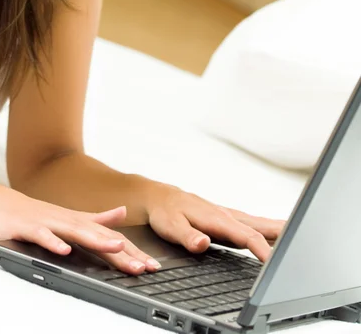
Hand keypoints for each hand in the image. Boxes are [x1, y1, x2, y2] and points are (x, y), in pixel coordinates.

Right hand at [0, 175, 162, 273]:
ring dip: (95, 240)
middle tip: (144, 266)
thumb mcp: (59, 216)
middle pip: (96, 235)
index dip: (129, 251)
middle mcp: (61, 218)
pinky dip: (52, 241)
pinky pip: (39, 233)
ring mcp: (42, 220)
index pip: (105, 236)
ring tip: (116, 249)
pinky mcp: (23, 225)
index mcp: (70, 220)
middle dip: (122, 251)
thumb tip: (119, 214)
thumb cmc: (20, 211)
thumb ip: (90, 217)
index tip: (151, 266)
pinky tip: (63, 250)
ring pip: (73, 230)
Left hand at [144, 182, 285, 261]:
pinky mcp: (225, 219)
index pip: (246, 236)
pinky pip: (250, 224)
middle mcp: (225, 215)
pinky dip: (266, 229)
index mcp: (216, 218)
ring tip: (298, 236)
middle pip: (258, 226)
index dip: (262, 250)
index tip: (274, 264)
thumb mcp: (170, 225)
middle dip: (280, 234)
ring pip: (256, 223)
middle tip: (303, 243)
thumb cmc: (164, 211)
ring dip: (277, 230)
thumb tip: (202, 243)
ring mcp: (226, 216)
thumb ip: (187, 235)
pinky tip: (274, 234)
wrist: (158, 197)